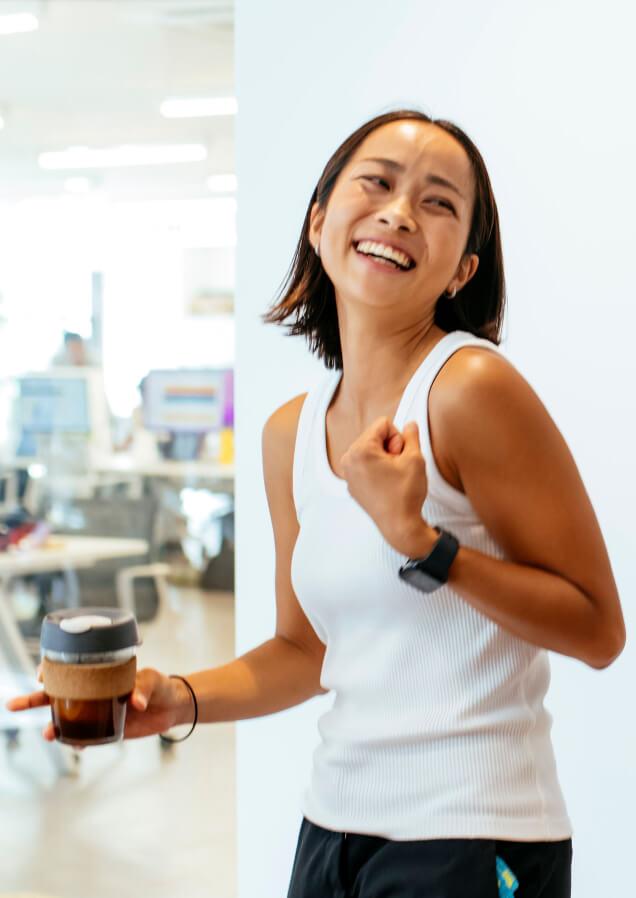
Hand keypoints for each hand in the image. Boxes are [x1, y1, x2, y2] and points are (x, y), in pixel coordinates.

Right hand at [5, 665, 189, 744]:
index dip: (50, 670)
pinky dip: (76, 742)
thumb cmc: (160, 685)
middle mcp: (92, 691)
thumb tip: (135, 702)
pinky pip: (84, 738)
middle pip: (56, 694)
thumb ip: (142, 688)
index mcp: (99, 673)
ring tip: (47, 733)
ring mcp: (96, 711)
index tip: (41, 674)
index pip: (68, 669)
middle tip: (11, 705)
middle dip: (32, 699)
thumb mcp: (152, 680)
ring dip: (51, 726)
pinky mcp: (104, 729)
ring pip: (65, 718)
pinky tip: (74, 745)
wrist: (172, 707)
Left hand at [340, 418, 433, 553]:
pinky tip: (386, 484)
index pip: (383, 424)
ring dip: (384, 458)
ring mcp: (348, 473)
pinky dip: (377, 469)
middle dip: (389, 447)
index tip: (400, 457)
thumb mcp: (415, 459)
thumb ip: (411, 436)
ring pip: (371, 450)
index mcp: (360, 450)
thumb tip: (410, 424)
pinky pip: (366, 465)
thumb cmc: (406, 494)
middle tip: (397, 468)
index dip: (398, 438)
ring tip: (392, 476)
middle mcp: (348, 460)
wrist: (399, 526)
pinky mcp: (351, 484)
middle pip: (375, 436)